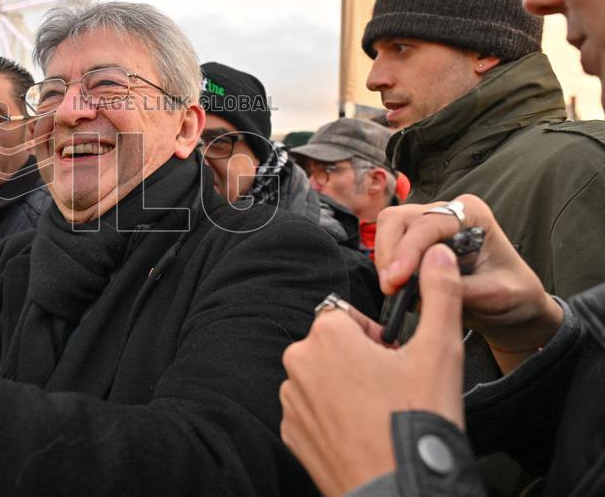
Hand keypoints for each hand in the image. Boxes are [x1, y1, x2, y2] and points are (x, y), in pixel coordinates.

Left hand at [280, 245, 465, 496]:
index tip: (395, 359)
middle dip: (359, 360)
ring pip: (322, 378)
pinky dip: (332, 417)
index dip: (375, 335)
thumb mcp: (439, 350)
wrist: (398, 487)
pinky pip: (312, 411)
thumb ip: (439, 295)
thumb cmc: (415, 420)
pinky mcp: (291, 432)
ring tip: (379, 412)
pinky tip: (361, 432)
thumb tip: (438, 256)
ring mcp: (291, 400)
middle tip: (392, 388)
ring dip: (345, 387)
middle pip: (332, 346)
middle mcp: (298, 363)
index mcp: (326, 335)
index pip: (345, 315)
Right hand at [375, 195, 561, 371]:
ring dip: (384, 259)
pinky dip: (386, 266)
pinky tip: (396, 287)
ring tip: (392, 289)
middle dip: (389, 252)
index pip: (428, 223)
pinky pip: (388, 246)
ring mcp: (428, 226)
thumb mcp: (498, 294)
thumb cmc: (514, 293)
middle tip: (391, 286)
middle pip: (399, 219)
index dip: (409, 249)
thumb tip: (424, 281)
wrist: (513, 307)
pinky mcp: (415, 244)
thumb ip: (462, 287)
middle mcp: (446, 213)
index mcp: (472, 213)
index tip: (398, 279)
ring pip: (388, 229)